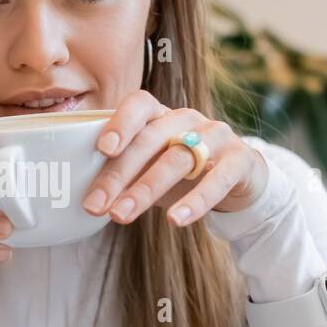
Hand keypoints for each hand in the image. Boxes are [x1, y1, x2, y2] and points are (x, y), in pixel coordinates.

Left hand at [81, 90, 268, 227]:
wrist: (239, 182)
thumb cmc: (183, 174)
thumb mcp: (151, 170)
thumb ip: (124, 175)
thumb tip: (86, 199)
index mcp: (161, 115)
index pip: (139, 105)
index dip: (120, 123)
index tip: (101, 149)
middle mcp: (188, 119)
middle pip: (150, 139)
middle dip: (119, 174)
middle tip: (95, 205)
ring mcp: (217, 136)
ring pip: (178, 159)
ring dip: (146, 190)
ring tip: (121, 216)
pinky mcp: (240, 160)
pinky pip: (217, 179)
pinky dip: (196, 202)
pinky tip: (175, 221)